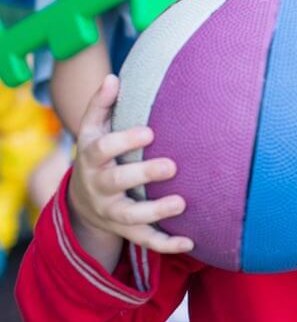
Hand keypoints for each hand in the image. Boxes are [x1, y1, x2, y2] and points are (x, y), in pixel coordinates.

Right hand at [67, 75, 192, 270]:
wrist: (82, 202)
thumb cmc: (97, 155)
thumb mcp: (92, 130)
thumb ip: (101, 105)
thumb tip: (112, 77)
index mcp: (92, 158)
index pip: (102, 149)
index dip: (124, 141)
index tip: (149, 132)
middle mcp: (99, 186)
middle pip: (117, 182)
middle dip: (142, 174)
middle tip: (171, 166)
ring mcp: (112, 211)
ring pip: (131, 216)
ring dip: (156, 212)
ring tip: (180, 203)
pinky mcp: (126, 231)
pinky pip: (145, 241)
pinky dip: (167, 244)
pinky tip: (190, 242)